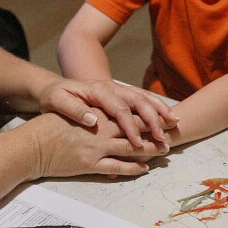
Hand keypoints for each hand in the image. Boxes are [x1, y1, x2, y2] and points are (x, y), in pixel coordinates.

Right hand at [25, 109, 170, 178]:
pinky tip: (143, 168)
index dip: (147, 113)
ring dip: (150, 150)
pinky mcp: (90, 164)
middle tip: (171, 133)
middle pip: (135, 129)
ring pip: (131, 148)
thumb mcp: (72, 110)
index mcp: (96, 113)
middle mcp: (100, 129)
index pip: (128, 111)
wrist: (33, 146)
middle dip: (155, 131)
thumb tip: (107, 109)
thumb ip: (92, 110)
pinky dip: (132, 168)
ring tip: (163, 151)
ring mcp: (96, 147)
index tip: (162, 115)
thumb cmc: (50, 126)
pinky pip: (117, 167)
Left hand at [36, 79, 178, 147]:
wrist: (53, 85)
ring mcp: (116, 89)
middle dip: (152, 119)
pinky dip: (156, 106)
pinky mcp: (119, 94)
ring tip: (175, 124)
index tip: (138, 143)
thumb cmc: (54, 96)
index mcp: (96, 90)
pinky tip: (167, 116)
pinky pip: (141, 98)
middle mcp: (110, 87)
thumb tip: (93, 120)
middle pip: (137, 101)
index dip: (130, 126)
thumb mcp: (56, 101)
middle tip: (163, 138)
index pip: (119, 108)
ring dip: (159, 110)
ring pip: (143, 97)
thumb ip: (73, 110)